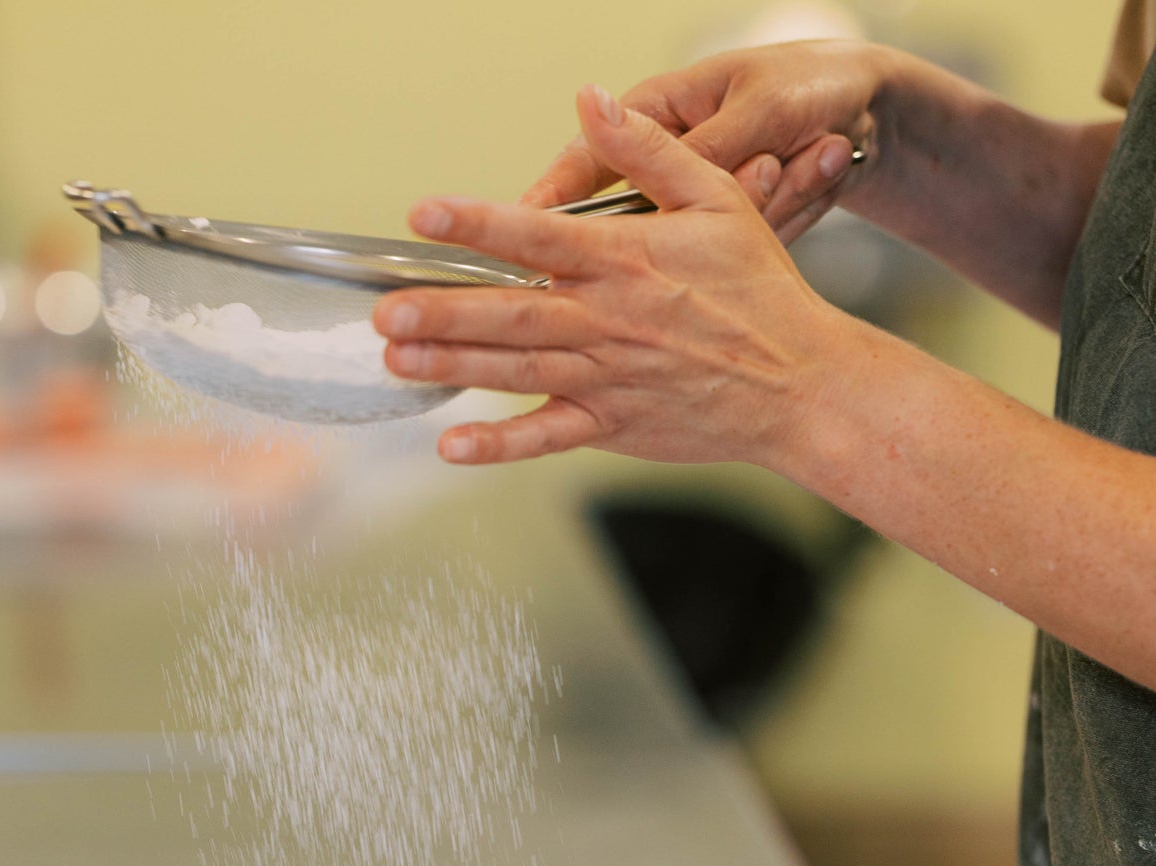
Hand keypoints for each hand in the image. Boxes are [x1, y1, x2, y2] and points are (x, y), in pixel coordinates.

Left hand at [374, 85, 852, 467]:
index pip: (536, 236)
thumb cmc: (761, 292)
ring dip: (452, 365)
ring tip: (397, 359)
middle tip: (385, 311)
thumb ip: (647, 151)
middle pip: (510, 314)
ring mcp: (606, 379)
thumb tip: (591, 100)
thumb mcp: (717, 198)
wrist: (800, 383)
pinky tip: (451, 445)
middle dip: (442, 311)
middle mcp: (608, 321)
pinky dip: (498, 446)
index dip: (476, 224)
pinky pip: (546, 438)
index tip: (424, 215)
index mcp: (626, 260)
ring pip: (516, 371)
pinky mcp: (613, 425)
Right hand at [524, 41, 890, 244]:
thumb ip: (695, 149)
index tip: (522, 240)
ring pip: (704, 240)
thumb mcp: (756, 107)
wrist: (872, 108)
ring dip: (776, 198)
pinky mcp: (730, 240)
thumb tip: (636, 171)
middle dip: (721, 197)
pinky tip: (827, 161)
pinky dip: (795, 209)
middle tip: (775, 159)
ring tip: (821, 148)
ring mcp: (697, 210)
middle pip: (647, 218)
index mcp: (653, 115)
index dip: (548, 208)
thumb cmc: (809, 81)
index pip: (581, 165)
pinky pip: (747, 245)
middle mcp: (666, 168)